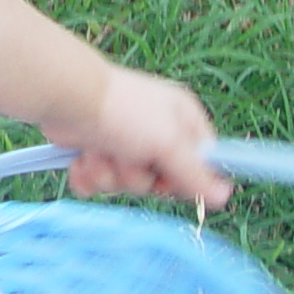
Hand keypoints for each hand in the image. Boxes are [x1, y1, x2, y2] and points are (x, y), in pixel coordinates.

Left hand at [60, 65, 229, 208]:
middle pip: (159, 181)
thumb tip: (224, 195)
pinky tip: (82, 160)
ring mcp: (124, 142)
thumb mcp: (168, 143)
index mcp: (182, 120)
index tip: (167, 180)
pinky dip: (88, 176)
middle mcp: (156, 131)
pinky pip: (98, 183)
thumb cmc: (124, 112)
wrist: (68, 98)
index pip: (199, 163)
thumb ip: (195, 173)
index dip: (184, 179)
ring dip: (109, 175)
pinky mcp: (96, 152)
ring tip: (100, 153)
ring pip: (126, 184)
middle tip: (127, 158)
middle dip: (137, 177)